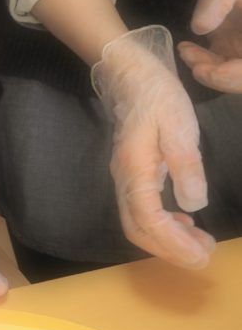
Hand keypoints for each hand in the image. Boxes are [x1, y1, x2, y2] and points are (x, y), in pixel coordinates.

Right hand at [91, 26, 213, 268]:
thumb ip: (185, 164)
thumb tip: (193, 205)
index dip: (174, 244)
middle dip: (170, 249)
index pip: (149, 219)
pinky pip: (140, 210)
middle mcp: (123, 178)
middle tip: (204, 254)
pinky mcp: (131, 173)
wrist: (130, 74)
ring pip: (137, 223)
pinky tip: (184, 220)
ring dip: (166, 240)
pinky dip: (161, 224)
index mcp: (135, 169)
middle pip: (138, 229)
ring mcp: (124, 177)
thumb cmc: (156, 95)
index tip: (201, 255)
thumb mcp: (178, 124)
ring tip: (199, 242)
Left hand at [179, 0, 241, 93]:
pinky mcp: (234, 45)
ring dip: (210, 70)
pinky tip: (187, 49)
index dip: (237, 76)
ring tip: (186, 52)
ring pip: (233, 74)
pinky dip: (203, 62)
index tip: (212, 71)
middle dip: (223, 78)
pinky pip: (221, 64)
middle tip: (196, 67)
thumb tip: (200, 28)